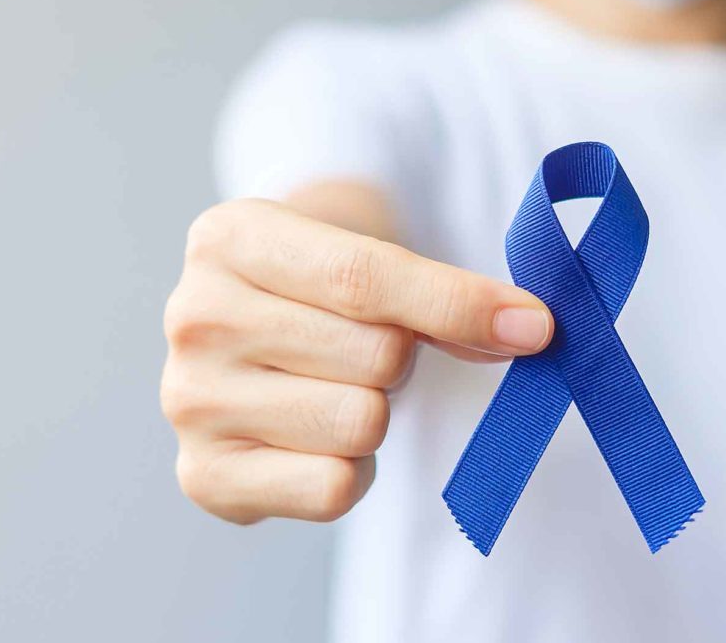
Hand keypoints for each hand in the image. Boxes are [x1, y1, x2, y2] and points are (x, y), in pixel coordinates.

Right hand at [161, 199, 552, 523]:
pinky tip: (318, 439)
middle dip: (398, 358)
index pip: (364, 277)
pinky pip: (333, 488)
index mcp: (229, 238)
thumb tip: (527, 330)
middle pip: (375, 356)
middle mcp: (194, 317)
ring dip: (375, 414)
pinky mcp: (204, 475)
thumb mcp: (366, 254)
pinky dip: (352, 472)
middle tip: (365, 348)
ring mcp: (191, 401)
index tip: (533, 325)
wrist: (254, 330)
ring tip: (335, 388)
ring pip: (361, 424)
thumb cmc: (318, 289)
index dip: (458, 304)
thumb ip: (440, 293)